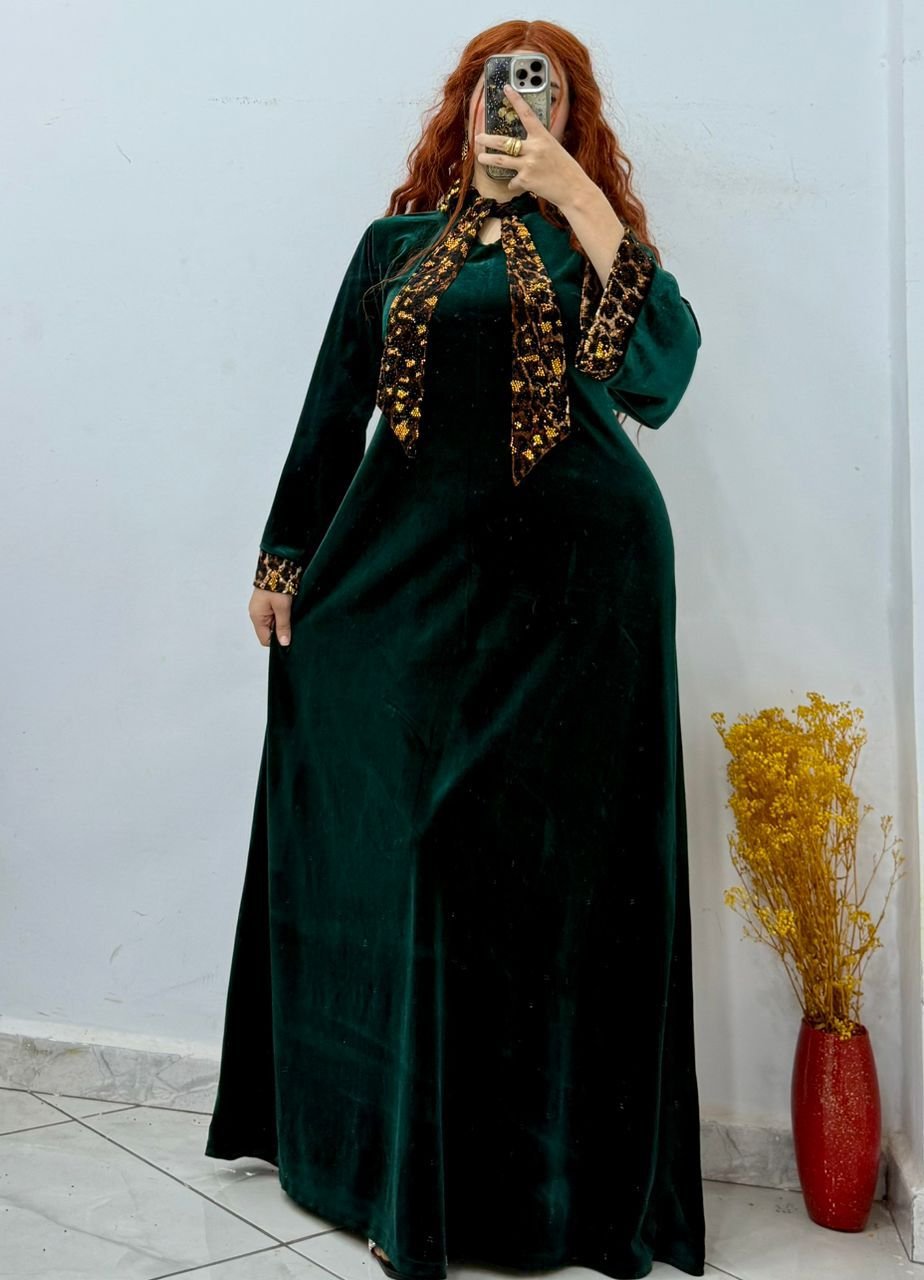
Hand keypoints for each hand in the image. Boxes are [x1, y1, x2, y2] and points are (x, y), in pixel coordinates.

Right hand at [249, 587, 291, 646]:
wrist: (278, 565)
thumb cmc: (277, 585)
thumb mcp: (282, 608)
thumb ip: (283, 626)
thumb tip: (284, 643)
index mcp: (257, 617)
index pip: (265, 639)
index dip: (278, 642)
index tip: (290, 638)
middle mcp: (258, 614)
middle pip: (270, 632)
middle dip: (282, 631)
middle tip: (294, 626)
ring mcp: (263, 608)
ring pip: (274, 623)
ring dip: (284, 622)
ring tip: (293, 616)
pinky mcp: (269, 602)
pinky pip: (276, 615)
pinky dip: (284, 615)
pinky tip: (291, 611)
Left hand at [474, 83, 595, 209]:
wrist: (573, 189)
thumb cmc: (566, 169)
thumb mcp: (554, 148)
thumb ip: (538, 144)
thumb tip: (523, 146)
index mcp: (543, 136)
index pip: (527, 114)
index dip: (516, 100)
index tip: (506, 89)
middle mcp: (534, 148)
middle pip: (504, 141)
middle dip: (488, 139)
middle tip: (478, 137)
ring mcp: (528, 165)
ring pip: (501, 160)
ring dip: (488, 159)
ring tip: (480, 158)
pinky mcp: (526, 180)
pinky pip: (513, 180)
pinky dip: (514, 182)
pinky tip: (517, 183)